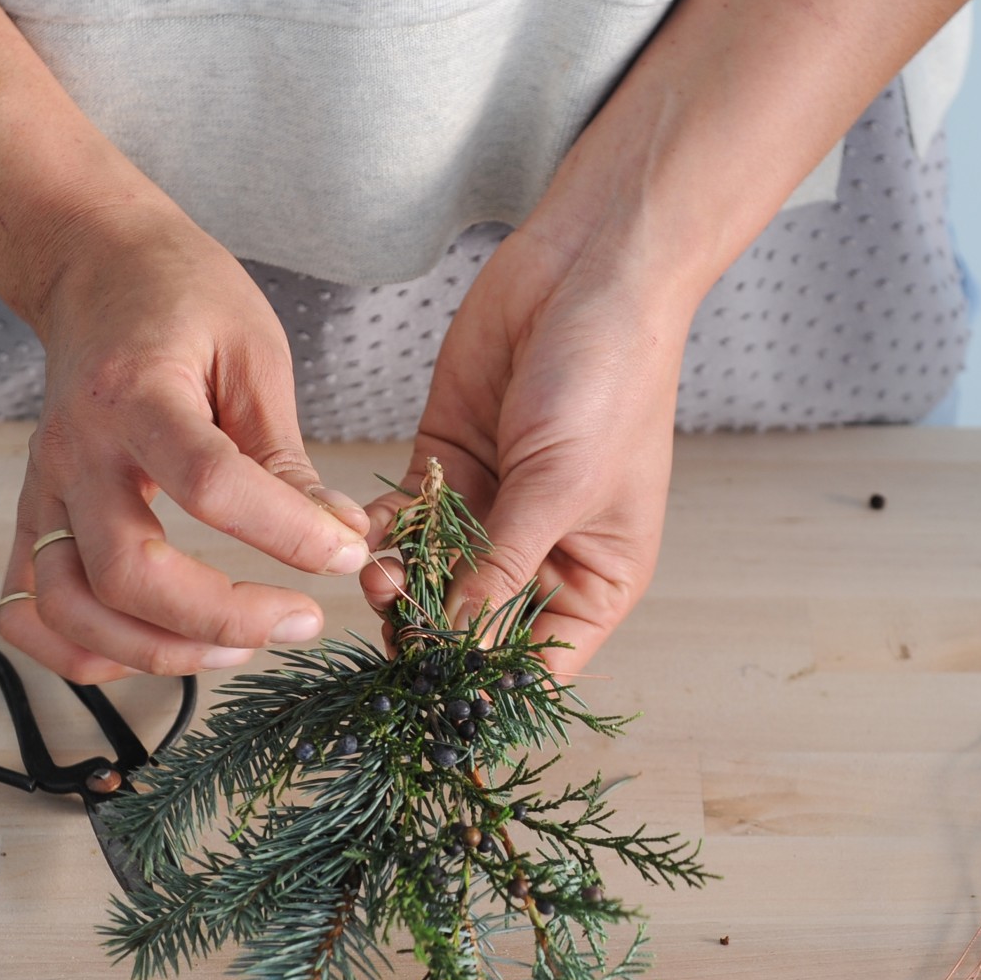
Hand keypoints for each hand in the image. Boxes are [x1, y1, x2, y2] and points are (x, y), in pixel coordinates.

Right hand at [0, 203, 372, 682]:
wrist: (94, 267)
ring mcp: (44, 490)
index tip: (346, 553)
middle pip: (127, 573)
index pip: (208, 484)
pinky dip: (83, 653)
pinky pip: (28, 612)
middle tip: (301, 620)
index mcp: (136, 394)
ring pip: (68, 611)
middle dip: (222, 619)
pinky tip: (154, 646)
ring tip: (235, 646)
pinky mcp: (33, 516)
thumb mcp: (254, 353)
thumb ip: (286, 456)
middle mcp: (76, 451)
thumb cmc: (181, 298)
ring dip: (155, 653)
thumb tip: (342, 536)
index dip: (287, 534)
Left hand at [359, 221, 694, 677]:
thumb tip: (455, 642)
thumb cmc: (610, 380)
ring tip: (381, 578)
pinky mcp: (444, 464)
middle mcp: (540, 554)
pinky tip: (370, 535)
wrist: (587, 272)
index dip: (489, 690)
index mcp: (596, 577)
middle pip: (474, 629)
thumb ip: (503, 568)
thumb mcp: (561, 485)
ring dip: (401, 587)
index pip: (539, 664)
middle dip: (431, 638)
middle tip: (392, 637)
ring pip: (430, 580)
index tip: (436, 707)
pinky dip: (383, 533)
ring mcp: (489, 509)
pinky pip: (404, 521)